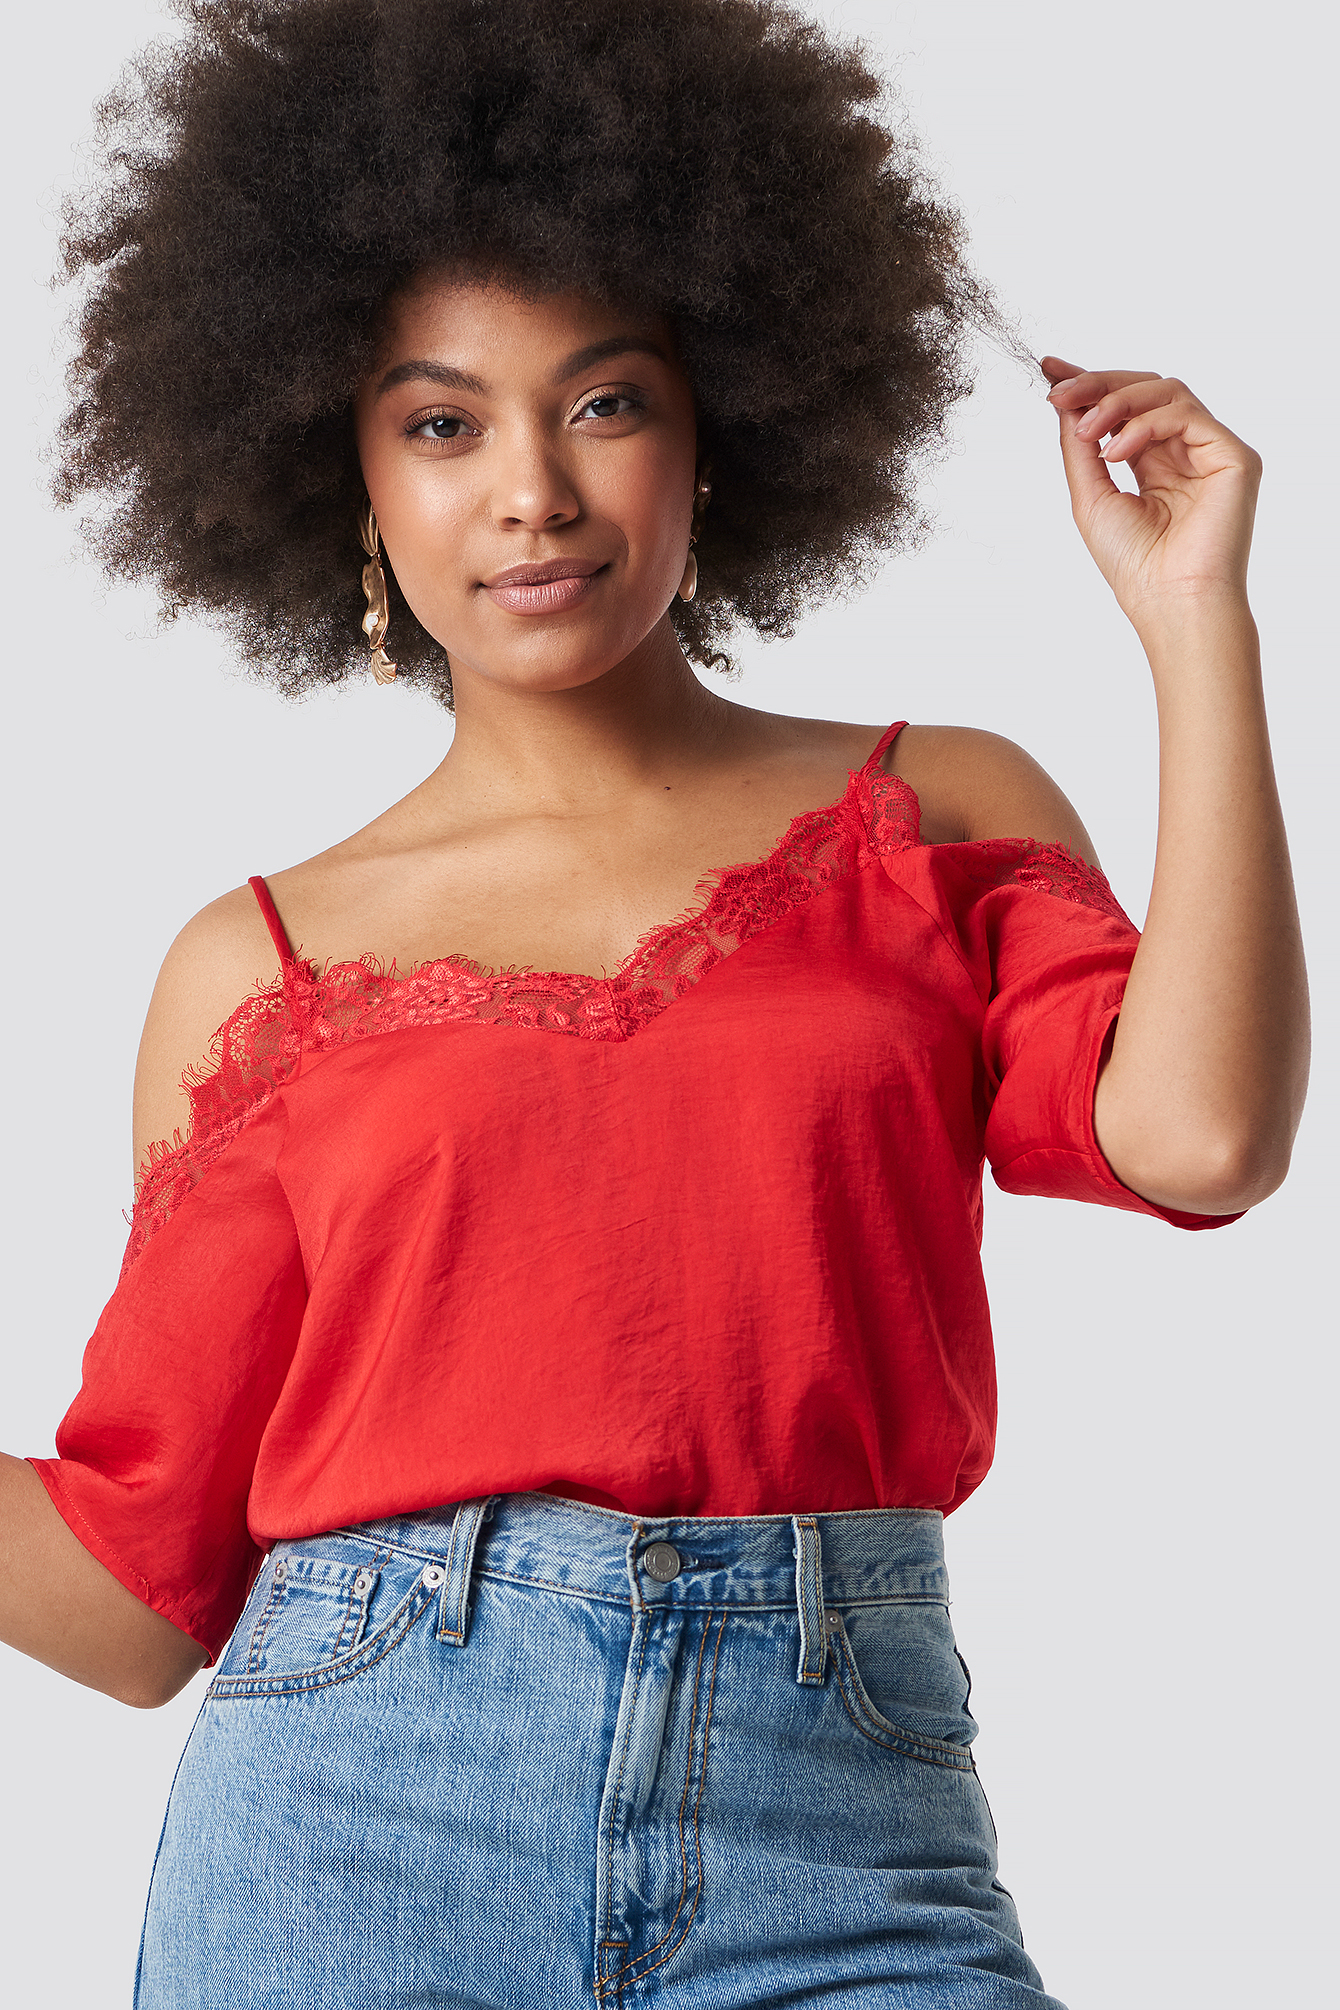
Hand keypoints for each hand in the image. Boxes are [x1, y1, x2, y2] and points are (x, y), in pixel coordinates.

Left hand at [1041, 357, 1261, 628]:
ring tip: (1086, 430)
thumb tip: (1065, 402)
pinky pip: (1186, 414)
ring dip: (1117, 402)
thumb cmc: (1135, 566)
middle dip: (1098, 384)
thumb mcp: (1090, 497)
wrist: (1171, 603)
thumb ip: (1079, 447)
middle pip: (1146, 389)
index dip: (1089, 384)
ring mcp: (1211, 452)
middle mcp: (1185, 453)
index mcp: (1154, 464)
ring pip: (1167, 391)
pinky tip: (1115, 451)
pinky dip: (1144, 424)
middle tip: (1060, 391)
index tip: (1051, 371)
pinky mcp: (1233, 456)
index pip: (1125, 410)